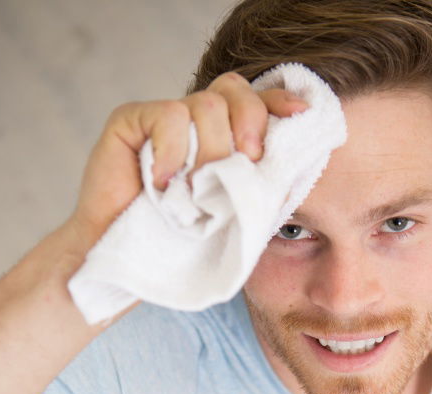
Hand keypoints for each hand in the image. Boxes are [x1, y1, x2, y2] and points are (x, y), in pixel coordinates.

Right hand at [68, 71, 308, 249]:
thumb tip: (294, 168)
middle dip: (250, 122)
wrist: (130, 263)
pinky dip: (173, 149)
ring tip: (196, 191)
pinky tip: (164, 183)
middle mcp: (194, 123)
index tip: (301, 115)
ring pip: (206, 104)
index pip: (255, 103)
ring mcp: (162, 119)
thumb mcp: (235, 217)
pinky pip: (168, 115)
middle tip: (249, 161)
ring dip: (212, 150)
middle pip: (234, 91)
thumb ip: (259, 187)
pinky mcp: (130, 122)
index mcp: (222, 139)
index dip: (279, 102)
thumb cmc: (181, 245)